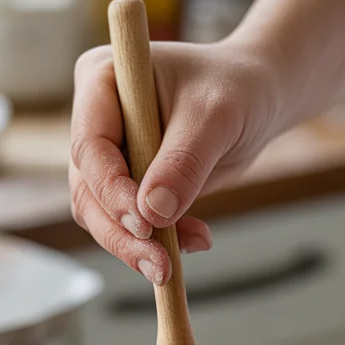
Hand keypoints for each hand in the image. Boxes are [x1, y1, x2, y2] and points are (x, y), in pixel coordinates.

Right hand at [69, 40, 277, 283]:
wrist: (256, 97)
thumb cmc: (235, 88)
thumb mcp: (214, 117)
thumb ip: (183, 162)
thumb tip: (152, 213)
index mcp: (100, 80)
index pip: (89, 145)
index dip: (111, 189)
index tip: (144, 223)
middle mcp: (95, 117)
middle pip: (88, 187)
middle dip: (121, 230)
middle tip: (158, 264)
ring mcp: (109, 152)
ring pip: (102, 213)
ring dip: (136, 244)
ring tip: (171, 264)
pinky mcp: (129, 181)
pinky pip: (129, 222)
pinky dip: (158, 240)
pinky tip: (195, 240)